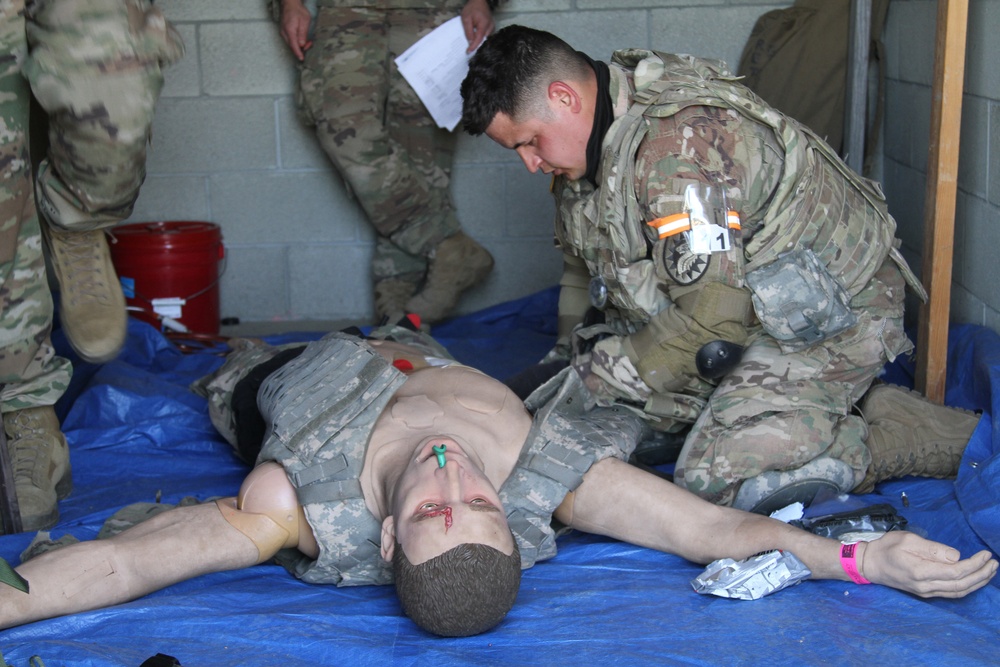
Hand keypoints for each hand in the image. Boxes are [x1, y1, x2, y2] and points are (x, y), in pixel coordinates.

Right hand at [279, 0, 312, 60]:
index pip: (293, 45)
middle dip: (301, 48)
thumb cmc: (298, 11)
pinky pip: (290, 40)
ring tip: (308, 41)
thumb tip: (301, 44)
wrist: (290, 4)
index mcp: (289, 30)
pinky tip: (302, 39)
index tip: (301, 59)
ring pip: (291, 44)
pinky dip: (296, 42)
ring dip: (299, 45)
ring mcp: (283, 32)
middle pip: (292, 46)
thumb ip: (303, 33)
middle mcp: (284, 32)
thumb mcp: (304, 21)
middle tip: (310, 44)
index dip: (298, 53)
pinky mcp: (284, 32)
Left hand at [461, 0, 494, 52]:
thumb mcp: (466, 18)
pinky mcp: (491, 27)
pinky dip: (481, 38)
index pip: (479, 39)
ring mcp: (492, 27)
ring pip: (485, 38)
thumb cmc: (472, 8)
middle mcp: (490, 27)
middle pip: (483, 40)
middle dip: (476, 45)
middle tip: (468, 50)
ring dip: (479, 42)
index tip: (468, 52)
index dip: (474, 46)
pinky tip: (476, 39)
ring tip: (471, 45)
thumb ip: (468, 31)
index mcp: (484, 24)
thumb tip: (470, 42)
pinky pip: (486, 35)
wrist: (479, 1)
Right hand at [861, 531, 997, 597]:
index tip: (986, 554)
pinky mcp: (926, 593)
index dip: (975, 565)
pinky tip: (974, 579)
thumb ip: (933, 549)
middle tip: (994, 563)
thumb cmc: (886, 547)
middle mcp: (925, 586)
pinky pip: (952, 593)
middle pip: (962, 585)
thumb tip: (956, 557)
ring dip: (977, 582)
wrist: (869, 564)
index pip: (956, 572)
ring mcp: (926, 592)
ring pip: (959, 592)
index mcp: (921, 571)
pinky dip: (967, 587)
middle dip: (981, 575)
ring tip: (990, 571)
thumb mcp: (907, 540)